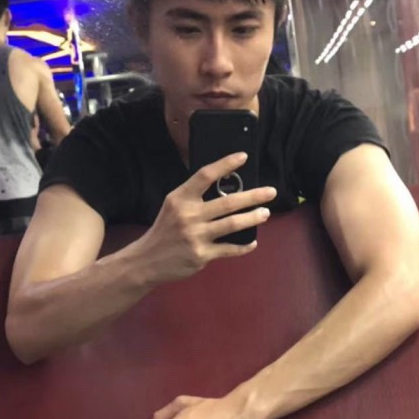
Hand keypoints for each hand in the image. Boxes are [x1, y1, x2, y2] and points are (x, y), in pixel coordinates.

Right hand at [134, 152, 276, 283]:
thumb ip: (195, 198)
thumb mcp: (173, 207)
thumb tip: (228, 189)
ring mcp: (196, 236)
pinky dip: (244, 246)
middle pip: (228, 202)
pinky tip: (252, 242)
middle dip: (254, 196)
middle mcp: (188, 215)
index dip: (226, 164)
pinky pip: (229, 249)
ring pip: (233, 224)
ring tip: (265, 213)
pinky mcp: (201, 255)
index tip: (244, 157)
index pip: (205, 175)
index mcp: (180, 198)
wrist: (147, 261)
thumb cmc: (165, 231)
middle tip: (271, 192)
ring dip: (253, 218)